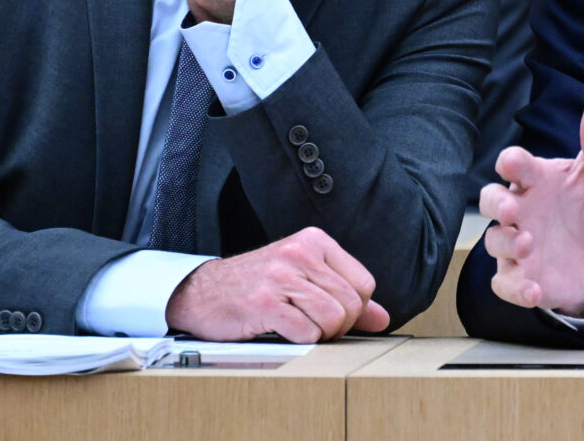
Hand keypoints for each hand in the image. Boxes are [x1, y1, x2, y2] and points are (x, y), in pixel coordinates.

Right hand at [164, 227, 389, 341]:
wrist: (201, 292)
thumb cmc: (257, 286)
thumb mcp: (304, 278)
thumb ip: (345, 295)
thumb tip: (383, 319)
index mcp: (314, 241)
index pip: (364, 283)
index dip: (356, 309)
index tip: (334, 314)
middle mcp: (299, 253)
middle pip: (351, 304)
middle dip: (339, 327)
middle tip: (315, 328)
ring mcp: (280, 276)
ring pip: (332, 319)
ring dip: (320, 335)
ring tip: (300, 328)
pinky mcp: (263, 303)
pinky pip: (306, 332)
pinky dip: (300, 341)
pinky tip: (283, 332)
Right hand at [480, 90, 583, 315]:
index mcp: (536, 180)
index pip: (514, 164)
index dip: (511, 163)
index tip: (512, 164)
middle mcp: (520, 210)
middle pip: (489, 201)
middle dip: (494, 204)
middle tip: (510, 209)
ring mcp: (517, 245)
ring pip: (493, 242)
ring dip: (505, 244)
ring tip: (527, 244)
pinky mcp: (522, 277)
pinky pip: (505, 284)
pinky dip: (516, 289)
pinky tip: (534, 289)